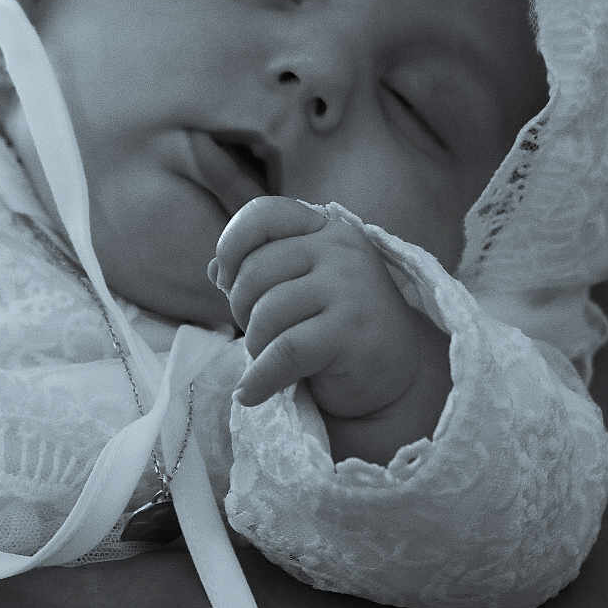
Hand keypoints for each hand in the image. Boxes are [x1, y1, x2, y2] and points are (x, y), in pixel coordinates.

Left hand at [210, 197, 428, 419]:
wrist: (394, 376)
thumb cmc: (337, 329)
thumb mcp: (298, 290)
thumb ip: (258, 272)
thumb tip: (214, 269)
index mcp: (326, 230)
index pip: (263, 214)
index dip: (232, 245)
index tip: (228, 281)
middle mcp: (341, 250)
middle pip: (255, 271)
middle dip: (241, 310)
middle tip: (260, 335)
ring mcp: (350, 287)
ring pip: (267, 312)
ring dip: (255, 346)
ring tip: (268, 361)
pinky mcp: (352, 330)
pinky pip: (285, 351)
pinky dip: (260, 378)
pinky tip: (252, 393)